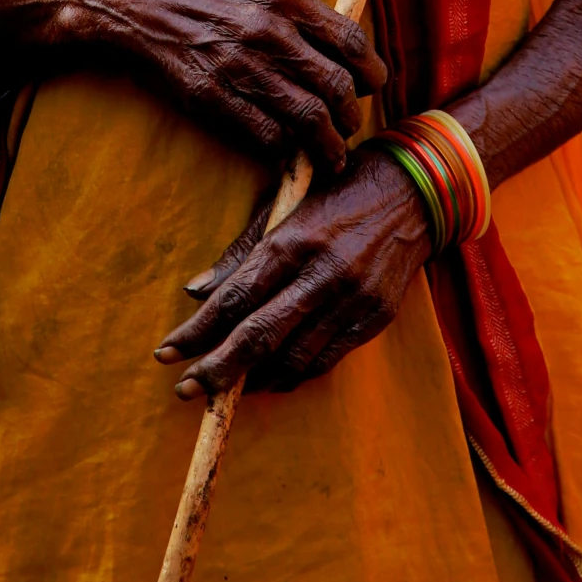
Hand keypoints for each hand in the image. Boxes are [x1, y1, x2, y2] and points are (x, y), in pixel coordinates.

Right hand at [0, 0, 385, 172]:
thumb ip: (293, 7)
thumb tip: (333, 39)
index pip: (352, 42)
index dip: (370, 72)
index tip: (370, 86)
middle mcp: (268, 31)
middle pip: (337, 88)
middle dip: (352, 115)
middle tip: (349, 125)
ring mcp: (239, 66)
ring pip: (308, 120)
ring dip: (328, 146)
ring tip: (330, 155)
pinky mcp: (211, 97)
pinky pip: (266, 136)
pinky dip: (285, 149)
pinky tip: (287, 151)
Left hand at [153, 146, 431, 394]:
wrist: (414, 193)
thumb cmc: (338, 192)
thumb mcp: (285, 207)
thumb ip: (241, 252)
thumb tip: (195, 292)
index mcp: (294, 240)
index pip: (235, 297)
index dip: (197, 330)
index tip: (167, 353)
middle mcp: (322, 273)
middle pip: (260, 335)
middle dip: (218, 369)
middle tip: (185, 389)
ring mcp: (352, 299)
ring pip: (293, 356)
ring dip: (254, 379)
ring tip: (224, 390)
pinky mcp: (374, 318)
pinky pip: (326, 359)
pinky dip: (293, 375)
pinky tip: (270, 380)